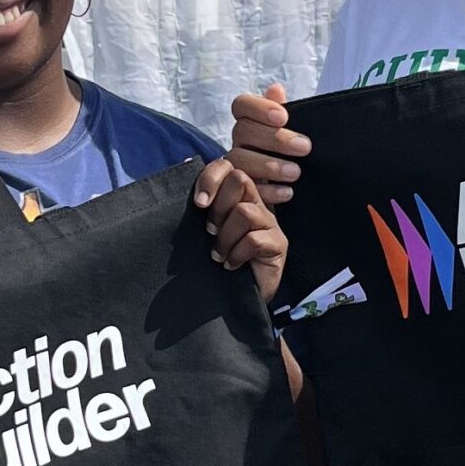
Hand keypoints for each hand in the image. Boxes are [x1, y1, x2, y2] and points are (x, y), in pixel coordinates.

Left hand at [194, 158, 287, 301]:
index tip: (199, 204)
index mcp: (237, 195)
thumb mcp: (205, 229)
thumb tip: (185, 167)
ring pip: (244, 212)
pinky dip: (237, 255)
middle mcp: (256, 202)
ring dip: (226, 238)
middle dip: (219, 208)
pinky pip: (254, 239)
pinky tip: (231, 266)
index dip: (210, 178)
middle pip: (239, 179)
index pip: (227, 166)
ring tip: (220, 255)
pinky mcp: (279, 243)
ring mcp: (270, 222)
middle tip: (211, 232)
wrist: (235, 299)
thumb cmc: (217, 261)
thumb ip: (203, 203)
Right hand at [228, 82, 310, 205]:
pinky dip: (267, 191)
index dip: (259, 108)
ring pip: (239, 159)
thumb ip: (282, 111)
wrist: (298, 184)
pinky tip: (288, 192)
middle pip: (243, 131)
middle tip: (305, 147)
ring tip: (296, 172)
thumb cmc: (294, 153)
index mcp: (249, 121)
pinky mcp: (240, 191)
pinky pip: (244, 188)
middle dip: (274, 139)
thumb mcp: (294, 130)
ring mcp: (236, 165)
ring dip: (269, 165)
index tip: (283, 117)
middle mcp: (239, 141)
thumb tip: (276, 89)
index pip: (241, 105)